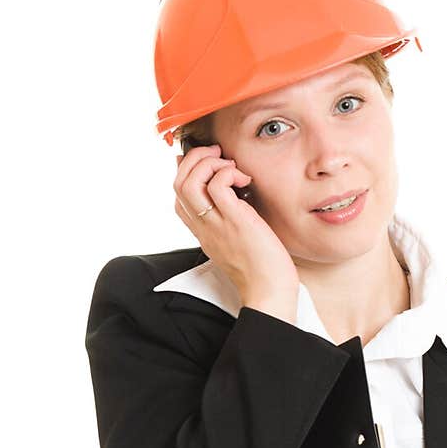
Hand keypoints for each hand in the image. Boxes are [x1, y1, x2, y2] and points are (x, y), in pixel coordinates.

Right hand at [173, 143, 299, 307]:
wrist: (269, 292)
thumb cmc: (262, 269)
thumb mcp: (238, 241)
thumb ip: (231, 219)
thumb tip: (233, 192)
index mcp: (202, 232)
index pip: (178, 197)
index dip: (187, 173)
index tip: (208, 165)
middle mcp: (203, 227)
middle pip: (177, 183)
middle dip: (194, 159)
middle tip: (218, 155)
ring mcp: (215, 224)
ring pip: (188, 182)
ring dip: (207, 163)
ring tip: (230, 166)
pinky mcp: (234, 221)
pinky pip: (217, 186)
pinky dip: (227, 173)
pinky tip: (243, 179)